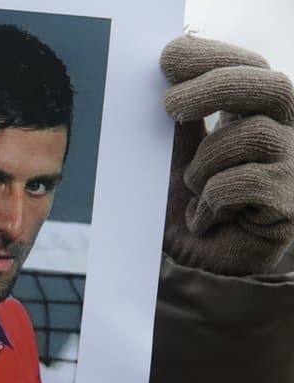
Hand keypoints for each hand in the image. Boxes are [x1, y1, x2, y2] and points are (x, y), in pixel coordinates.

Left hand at [161, 34, 293, 274]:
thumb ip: (181, 117)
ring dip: (206, 163)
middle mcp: (286, 132)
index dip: (214, 56)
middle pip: (270, 86)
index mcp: (258, 111)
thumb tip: (169, 68)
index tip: (168, 58)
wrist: (197, 259)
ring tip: (194, 190)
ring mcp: (293, 165)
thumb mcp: (177, 152)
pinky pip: (247, 182)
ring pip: (254, 135)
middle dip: (215, 87)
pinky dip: (213, 199)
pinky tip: (206, 216)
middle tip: (169, 105)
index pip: (250, 67)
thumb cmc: (189, 200)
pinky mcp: (290, 203)